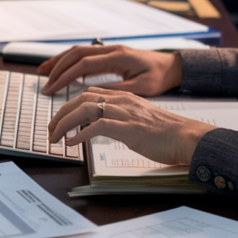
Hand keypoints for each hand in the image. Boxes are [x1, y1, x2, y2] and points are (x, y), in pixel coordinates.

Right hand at [38, 45, 181, 95]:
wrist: (173, 66)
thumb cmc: (160, 77)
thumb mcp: (142, 87)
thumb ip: (118, 89)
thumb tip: (94, 94)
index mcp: (118, 57)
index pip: (83, 65)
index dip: (65, 76)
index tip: (52, 88)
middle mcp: (111, 50)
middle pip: (76, 54)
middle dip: (57, 68)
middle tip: (44, 84)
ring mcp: (109, 50)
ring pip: (78, 51)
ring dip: (60, 61)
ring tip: (44, 73)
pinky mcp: (110, 54)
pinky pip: (85, 54)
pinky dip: (70, 61)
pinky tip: (62, 69)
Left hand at [48, 86, 213, 165]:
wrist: (188, 137)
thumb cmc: (167, 133)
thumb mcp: (140, 119)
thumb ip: (122, 119)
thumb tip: (102, 127)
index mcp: (125, 97)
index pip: (89, 94)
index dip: (69, 105)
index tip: (58, 119)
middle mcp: (123, 101)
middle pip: (81, 99)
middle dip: (60, 113)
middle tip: (50, 129)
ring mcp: (126, 113)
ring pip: (85, 109)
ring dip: (64, 123)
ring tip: (54, 137)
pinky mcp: (130, 128)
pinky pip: (98, 126)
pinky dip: (80, 134)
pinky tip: (72, 143)